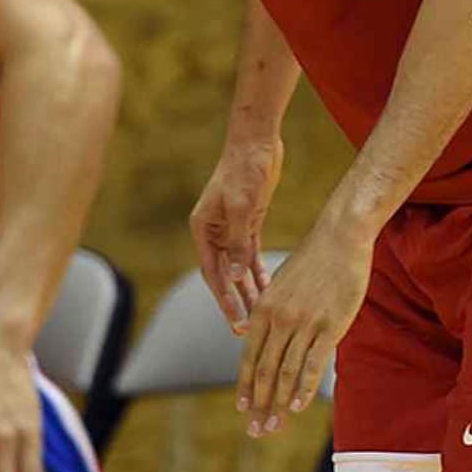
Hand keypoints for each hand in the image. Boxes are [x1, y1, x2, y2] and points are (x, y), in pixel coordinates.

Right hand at [193, 136, 283, 332]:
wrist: (256, 141)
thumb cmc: (244, 169)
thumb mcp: (243, 206)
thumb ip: (239, 241)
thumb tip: (237, 276)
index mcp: (203, 229)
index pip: (213, 274)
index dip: (224, 300)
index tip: (236, 322)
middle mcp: (213, 232)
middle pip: (224, 275)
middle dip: (235, 302)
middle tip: (246, 330)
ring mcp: (230, 228)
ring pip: (238, 268)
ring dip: (248, 291)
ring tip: (260, 316)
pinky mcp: (248, 222)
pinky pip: (251, 255)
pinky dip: (258, 272)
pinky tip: (268, 289)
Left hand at [237, 219, 371, 436]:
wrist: (340, 238)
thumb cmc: (313, 261)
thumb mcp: (280, 285)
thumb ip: (269, 313)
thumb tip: (258, 336)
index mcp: (263, 310)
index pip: (249, 358)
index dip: (245, 386)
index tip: (243, 409)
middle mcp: (278, 319)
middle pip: (264, 371)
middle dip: (258, 404)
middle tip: (256, 430)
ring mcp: (303, 323)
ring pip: (285, 372)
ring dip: (278, 403)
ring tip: (275, 425)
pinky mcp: (329, 325)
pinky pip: (313, 363)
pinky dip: (303, 387)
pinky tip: (297, 405)